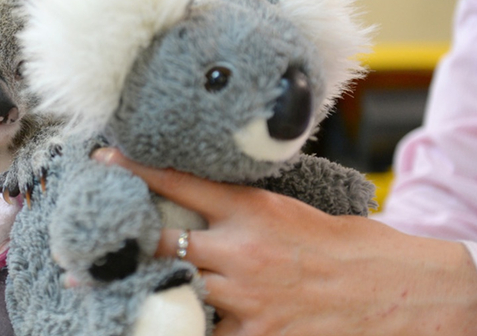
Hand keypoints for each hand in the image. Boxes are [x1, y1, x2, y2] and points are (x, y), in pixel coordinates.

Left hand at [93, 147, 476, 335]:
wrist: (393, 290)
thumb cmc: (345, 248)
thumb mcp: (292, 212)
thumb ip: (243, 211)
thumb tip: (200, 205)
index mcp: (254, 210)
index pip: (182, 182)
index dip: (138, 169)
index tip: (105, 158)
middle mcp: (242, 250)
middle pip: (163, 241)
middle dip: (122, 244)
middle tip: (83, 252)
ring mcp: (246, 296)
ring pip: (174, 290)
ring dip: (142, 291)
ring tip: (104, 295)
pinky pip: (204, 334)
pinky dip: (182, 328)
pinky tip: (156, 324)